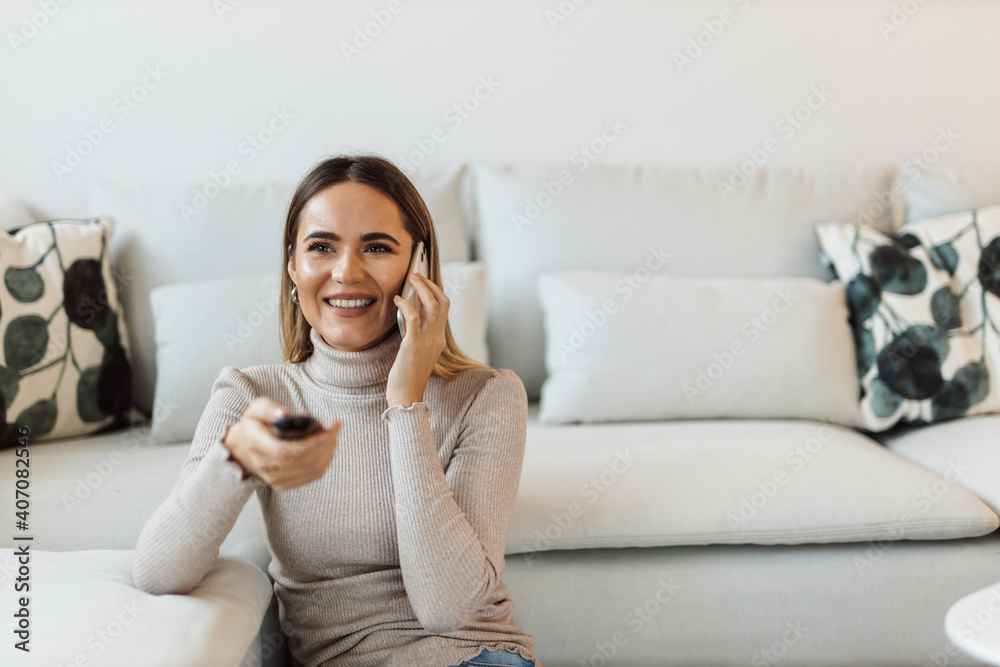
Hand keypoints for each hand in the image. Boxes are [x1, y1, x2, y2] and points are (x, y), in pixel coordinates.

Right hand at [222, 397, 341, 490]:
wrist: (241, 450)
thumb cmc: (253, 425)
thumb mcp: (256, 409)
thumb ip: (269, 409)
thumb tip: (285, 414)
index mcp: (256, 444)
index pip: (285, 451)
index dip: (309, 444)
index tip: (325, 432)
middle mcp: (264, 465)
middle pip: (302, 460)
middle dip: (324, 444)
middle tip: (334, 428)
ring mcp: (273, 478)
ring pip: (310, 469)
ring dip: (327, 452)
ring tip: (333, 435)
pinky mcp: (282, 484)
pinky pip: (311, 476)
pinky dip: (324, 461)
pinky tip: (328, 448)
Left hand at [388, 271, 448, 407]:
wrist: (406, 396)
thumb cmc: (407, 377)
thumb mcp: (418, 353)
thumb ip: (418, 336)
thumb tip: (409, 315)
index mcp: (439, 340)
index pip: (444, 308)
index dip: (435, 291)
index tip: (423, 282)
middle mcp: (437, 338)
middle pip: (443, 302)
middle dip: (430, 284)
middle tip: (416, 274)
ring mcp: (427, 341)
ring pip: (433, 306)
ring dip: (422, 288)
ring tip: (410, 279)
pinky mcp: (413, 345)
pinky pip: (414, 318)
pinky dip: (406, 304)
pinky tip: (397, 299)